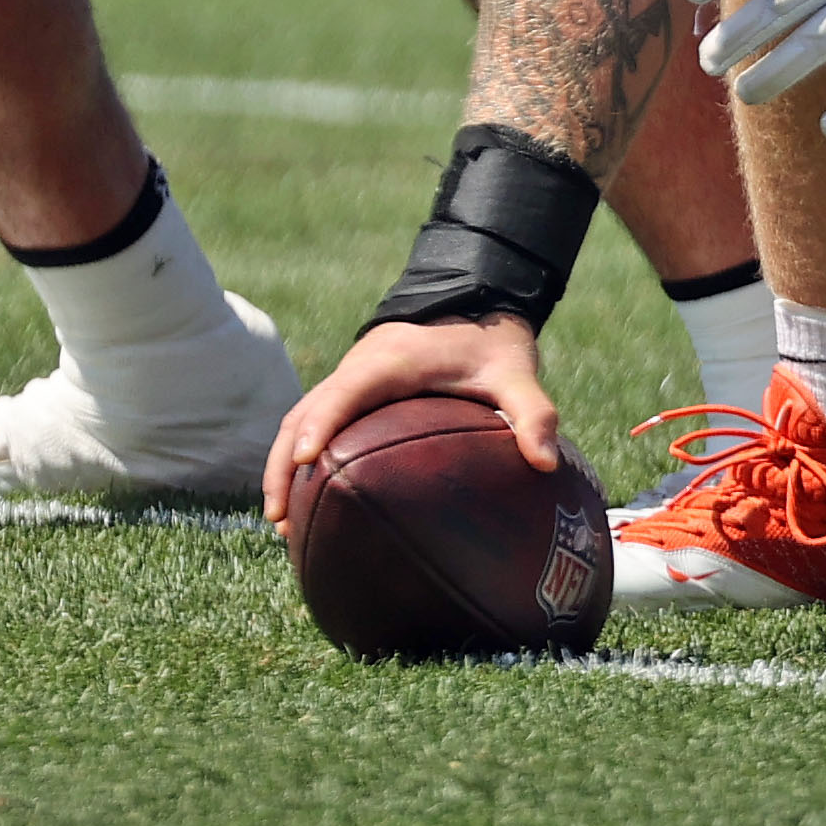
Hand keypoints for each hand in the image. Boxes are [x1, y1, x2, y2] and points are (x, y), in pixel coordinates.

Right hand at [263, 315, 559, 522]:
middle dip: (283, 465)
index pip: (345, 391)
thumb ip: (534, 413)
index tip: (303, 460)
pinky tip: (303, 503)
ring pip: (296, 421)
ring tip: (280, 524)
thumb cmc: (491, 341)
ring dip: (281, 467)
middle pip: (302, 414)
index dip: (320, 423)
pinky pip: (311, 423)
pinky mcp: (348, 392)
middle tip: (279, 519)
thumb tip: (547, 464)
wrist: (473, 301)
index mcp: (392, 361)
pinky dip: (295, 458)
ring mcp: (347, 380)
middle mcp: (357, 368)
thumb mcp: (517, 373)